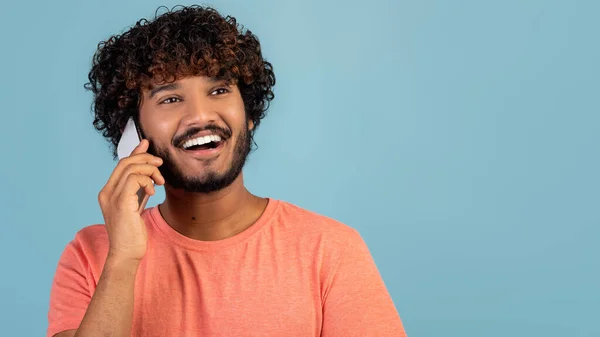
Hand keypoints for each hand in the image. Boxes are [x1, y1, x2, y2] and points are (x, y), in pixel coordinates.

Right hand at [97, 139, 164, 261]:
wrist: (127, 253)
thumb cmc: (133, 232)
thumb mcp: (137, 203)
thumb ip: (140, 186)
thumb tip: (148, 169)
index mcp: (108, 191)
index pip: (122, 165)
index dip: (136, 152)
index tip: (148, 144)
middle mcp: (106, 192)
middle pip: (125, 162)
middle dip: (146, 158)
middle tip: (161, 164)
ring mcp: (111, 197)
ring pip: (131, 168)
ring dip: (150, 170)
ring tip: (159, 182)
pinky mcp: (121, 203)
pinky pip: (133, 179)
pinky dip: (147, 180)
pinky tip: (153, 191)